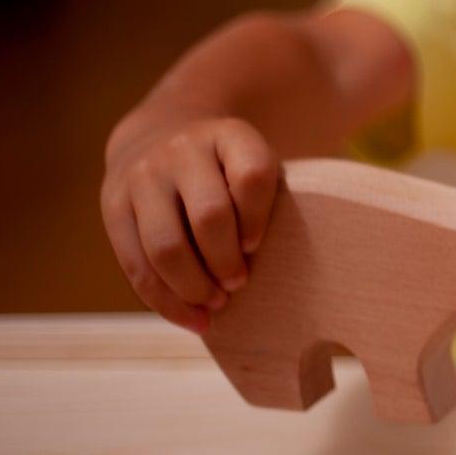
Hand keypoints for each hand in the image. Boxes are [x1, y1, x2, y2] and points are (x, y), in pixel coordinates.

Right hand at [100, 116, 280, 333]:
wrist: (158, 134)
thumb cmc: (228, 166)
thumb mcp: (257, 158)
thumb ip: (282, 192)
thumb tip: (342, 236)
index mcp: (230, 135)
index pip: (252, 176)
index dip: (259, 217)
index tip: (258, 245)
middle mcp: (182, 150)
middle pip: (210, 216)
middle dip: (227, 260)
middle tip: (240, 283)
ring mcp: (143, 176)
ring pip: (166, 246)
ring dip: (195, 286)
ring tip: (217, 303)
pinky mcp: (113, 206)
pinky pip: (136, 265)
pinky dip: (166, 301)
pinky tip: (194, 320)